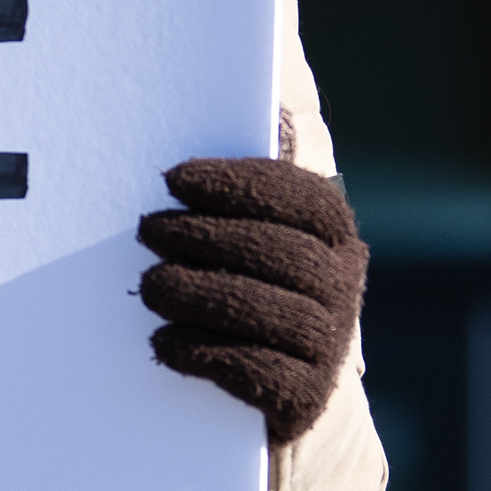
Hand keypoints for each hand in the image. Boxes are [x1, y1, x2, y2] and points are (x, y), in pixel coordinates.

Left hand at [134, 157, 366, 446]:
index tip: (173, 178)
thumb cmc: (244, 291)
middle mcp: (343, 286)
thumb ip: (246, 183)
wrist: (271, 396)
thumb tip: (267, 92)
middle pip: (281, 253)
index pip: (302, 199)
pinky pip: (257, 372)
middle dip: (207, 237)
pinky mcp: (304, 398)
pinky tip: (164, 342)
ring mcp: (329, 345)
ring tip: (151, 285)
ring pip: (269, 312)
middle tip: (147, 230)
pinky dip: (205, 353)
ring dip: (200, 294)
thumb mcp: (247, 234)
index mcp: (335, 237)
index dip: (239, 184)